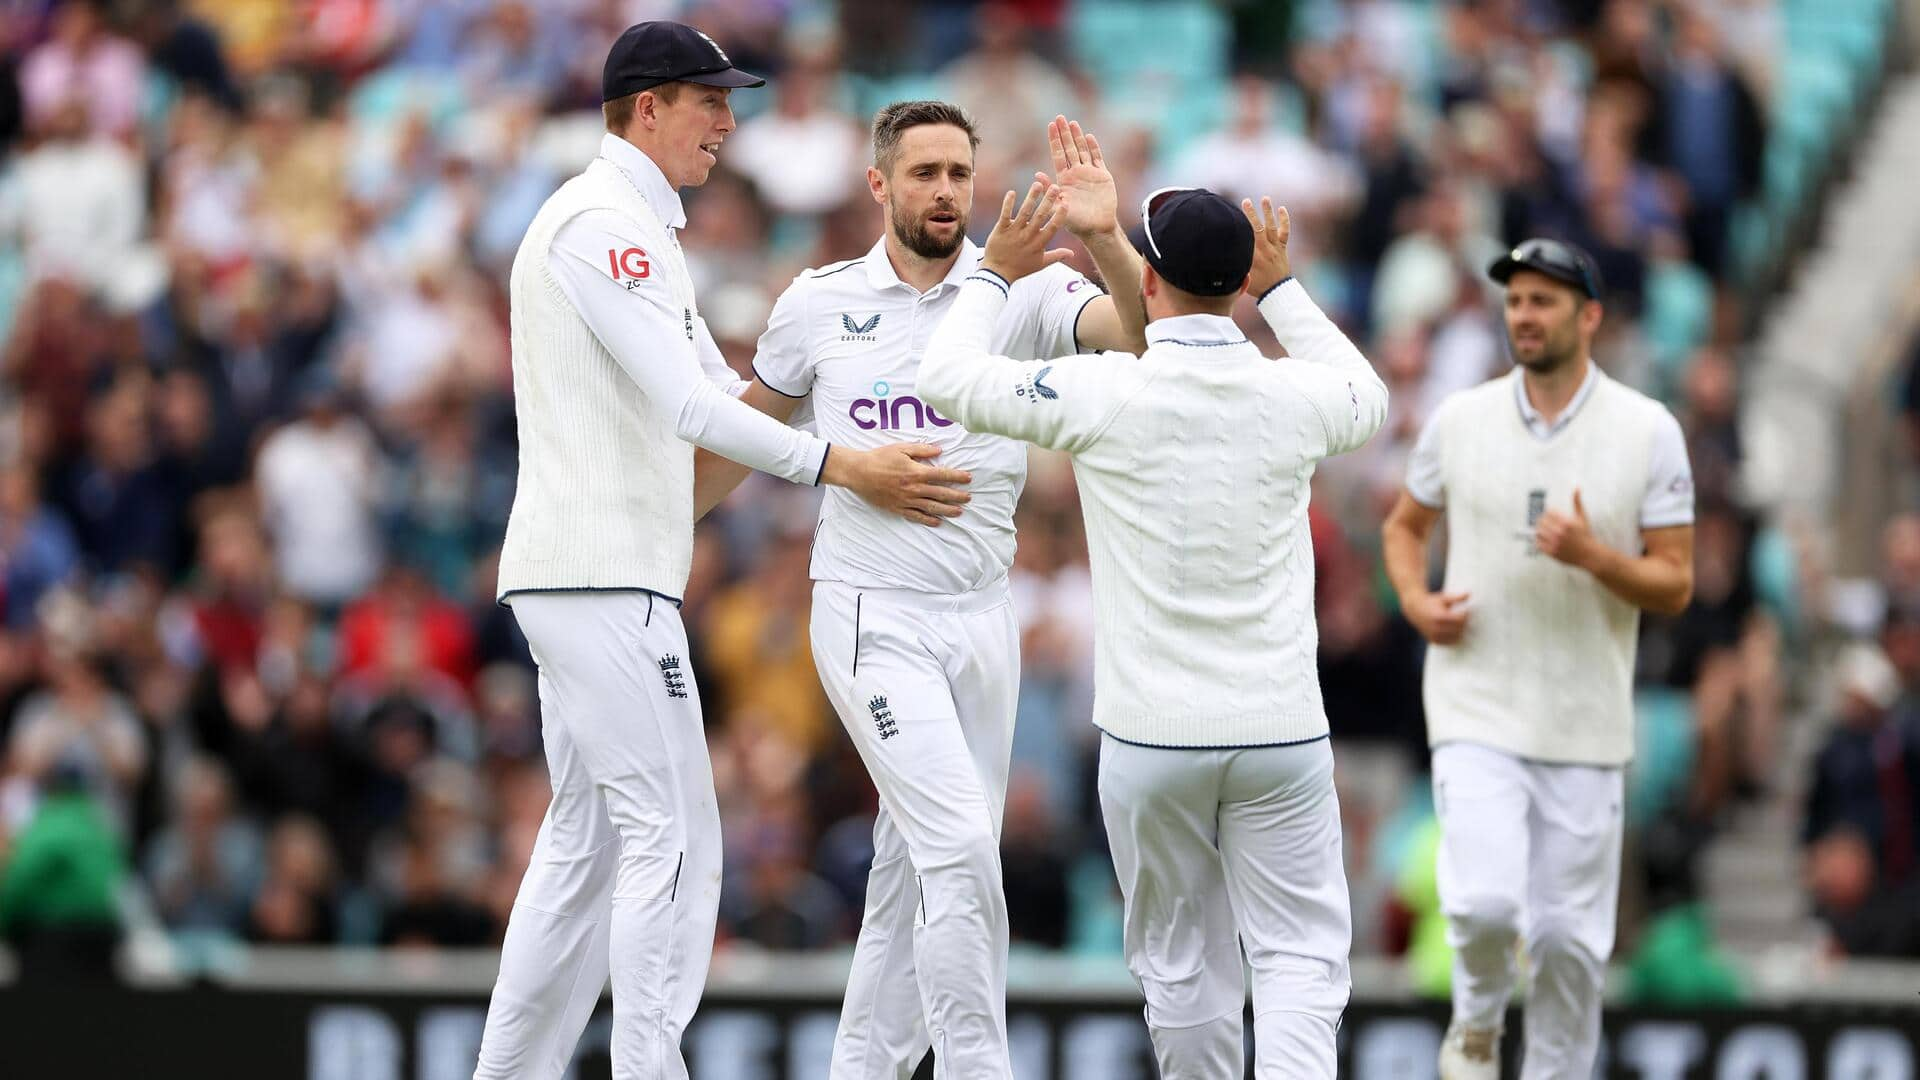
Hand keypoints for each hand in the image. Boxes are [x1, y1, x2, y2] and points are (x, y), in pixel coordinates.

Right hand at [820, 443, 971, 526]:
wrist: (859, 472)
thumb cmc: (879, 458)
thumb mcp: (901, 448)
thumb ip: (921, 450)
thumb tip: (939, 451)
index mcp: (916, 472)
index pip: (942, 475)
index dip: (957, 476)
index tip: (968, 478)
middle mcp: (914, 488)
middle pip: (941, 493)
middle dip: (957, 496)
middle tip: (969, 498)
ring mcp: (906, 500)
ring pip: (931, 507)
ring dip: (947, 510)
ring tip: (959, 512)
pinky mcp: (898, 508)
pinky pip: (916, 516)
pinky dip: (928, 520)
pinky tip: (937, 522)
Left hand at [980, 181, 1072, 283]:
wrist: (997, 273)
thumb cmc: (1020, 268)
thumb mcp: (1040, 264)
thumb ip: (1057, 256)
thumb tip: (1072, 253)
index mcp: (1039, 244)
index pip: (1052, 227)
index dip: (1059, 215)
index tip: (1066, 203)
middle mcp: (1028, 236)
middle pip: (1040, 216)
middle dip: (1048, 201)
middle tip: (1054, 187)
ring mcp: (1014, 232)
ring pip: (1024, 212)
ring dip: (1031, 197)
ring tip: (1037, 184)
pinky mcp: (1001, 229)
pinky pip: (1005, 214)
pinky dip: (1008, 203)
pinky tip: (1012, 192)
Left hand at [1038, 115, 1116, 239]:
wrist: (1097, 228)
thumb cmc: (1076, 222)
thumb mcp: (1058, 206)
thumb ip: (1049, 190)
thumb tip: (1037, 174)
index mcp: (1064, 179)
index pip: (1058, 155)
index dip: (1054, 140)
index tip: (1050, 125)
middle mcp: (1075, 173)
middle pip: (1069, 148)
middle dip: (1064, 133)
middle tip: (1059, 117)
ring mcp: (1089, 173)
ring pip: (1083, 150)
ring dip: (1077, 136)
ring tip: (1072, 122)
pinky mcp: (1103, 176)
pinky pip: (1098, 158)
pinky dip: (1094, 147)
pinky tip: (1089, 136)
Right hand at [1240, 196, 1291, 296]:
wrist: (1277, 292)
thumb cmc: (1256, 286)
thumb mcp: (1242, 275)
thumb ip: (1235, 263)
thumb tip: (1221, 255)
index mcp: (1252, 256)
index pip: (1245, 236)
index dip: (1238, 225)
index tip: (1230, 214)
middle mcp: (1264, 249)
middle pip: (1256, 227)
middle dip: (1250, 213)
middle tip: (1245, 201)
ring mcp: (1275, 247)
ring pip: (1271, 226)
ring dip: (1268, 212)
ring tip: (1265, 198)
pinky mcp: (1282, 248)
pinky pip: (1284, 232)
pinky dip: (1284, 220)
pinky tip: (1282, 209)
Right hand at [1405, 590, 1470, 645]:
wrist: (1415, 609)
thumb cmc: (1431, 602)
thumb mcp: (1443, 598)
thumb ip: (1456, 597)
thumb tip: (1468, 594)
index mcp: (1441, 616)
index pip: (1461, 619)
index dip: (1466, 615)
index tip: (1466, 610)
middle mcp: (1437, 628)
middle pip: (1460, 629)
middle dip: (1463, 623)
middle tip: (1462, 617)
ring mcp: (1435, 635)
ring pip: (1456, 637)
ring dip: (1460, 631)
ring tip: (1458, 624)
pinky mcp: (1433, 640)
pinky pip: (1448, 643)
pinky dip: (1453, 638)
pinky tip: (1452, 631)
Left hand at [1535, 489, 1598, 570]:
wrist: (1589, 555)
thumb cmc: (1586, 535)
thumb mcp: (1583, 518)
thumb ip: (1577, 502)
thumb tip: (1577, 488)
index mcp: (1567, 523)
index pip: (1548, 512)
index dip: (1548, 512)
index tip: (1550, 514)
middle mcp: (1560, 533)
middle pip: (1541, 522)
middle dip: (1542, 520)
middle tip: (1545, 521)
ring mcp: (1555, 543)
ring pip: (1538, 532)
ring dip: (1539, 529)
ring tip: (1543, 529)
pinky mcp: (1552, 552)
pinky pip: (1538, 544)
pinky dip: (1539, 540)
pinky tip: (1544, 538)